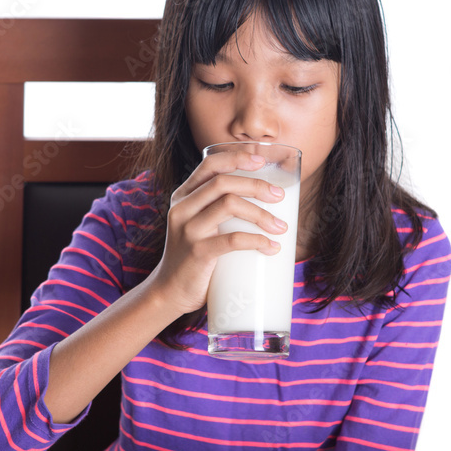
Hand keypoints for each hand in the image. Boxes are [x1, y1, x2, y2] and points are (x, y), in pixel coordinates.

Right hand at [148, 151, 288, 315]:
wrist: (169, 292)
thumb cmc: (194, 257)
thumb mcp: (198, 225)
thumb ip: (216, 210)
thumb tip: (263, 200)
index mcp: (183, 197)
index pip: (209, 164)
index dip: (236, 158)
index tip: (261, 161)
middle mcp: (182, 208)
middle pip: (223, 183)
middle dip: (257, 185)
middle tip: (280, 197)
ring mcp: (188, 230)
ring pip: (229, 205)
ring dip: (262, 214)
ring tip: (281, 227)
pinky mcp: (197, 253)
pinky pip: (232, 240)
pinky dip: (256, 241)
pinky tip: (270, 247)